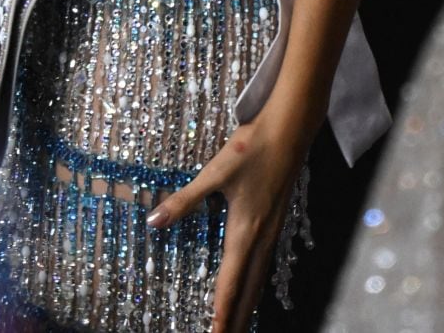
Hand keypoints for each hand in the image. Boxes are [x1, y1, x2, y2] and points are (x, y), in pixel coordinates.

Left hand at [146, 109, 306, 332]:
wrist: (290, 130)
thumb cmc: (251, 148)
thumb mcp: (214, 172)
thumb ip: (184, 200)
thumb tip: (153, 220)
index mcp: (245, 231)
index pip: (230, 283)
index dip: (221, 312)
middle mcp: (262, 238)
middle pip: (248, 289)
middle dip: (236, 317)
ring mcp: (273, 231)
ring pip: (259, 278)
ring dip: (247, 303)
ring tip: (237, 323)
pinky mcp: (277, 221)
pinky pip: (266, 264)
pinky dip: (256, 284)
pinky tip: (253, 283)